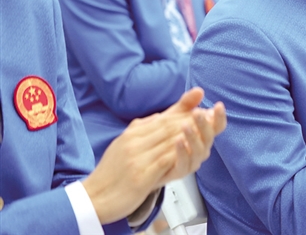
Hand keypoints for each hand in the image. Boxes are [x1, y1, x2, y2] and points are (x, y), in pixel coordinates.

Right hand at [82, 88, 225, 224]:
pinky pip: (165, 160)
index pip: (163, 119)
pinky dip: (180, 153)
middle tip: (209, 116)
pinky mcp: (141, 175)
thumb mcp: (124, 144)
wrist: (94, 197)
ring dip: (190, 134)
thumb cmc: (111, 174)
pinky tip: (192, 150)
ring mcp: (138, 158)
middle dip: (191, 120)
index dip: (184, 113)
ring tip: (206, 129)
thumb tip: (158, 116)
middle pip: (168, 126)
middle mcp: (134, 142)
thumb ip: (142, 129)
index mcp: (132, 134)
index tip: (200, 109)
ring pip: (169, 140)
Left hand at [158, 88, 226, 183]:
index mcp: (203, 135)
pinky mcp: (180, 171)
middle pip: (209, 137)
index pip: (216, 126)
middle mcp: (201, 148)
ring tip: (185, 126)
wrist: (147, 163)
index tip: (218, 106)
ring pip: (199, 151)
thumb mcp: (174, 118)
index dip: (219, 117)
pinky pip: (185, 163)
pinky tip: (177, 141)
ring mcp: (192, 161)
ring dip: (194, 137)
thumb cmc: (164, 138)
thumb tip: (199, 90)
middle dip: (204, 124)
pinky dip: (183, 152)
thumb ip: (186, 104)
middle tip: (198, 113)